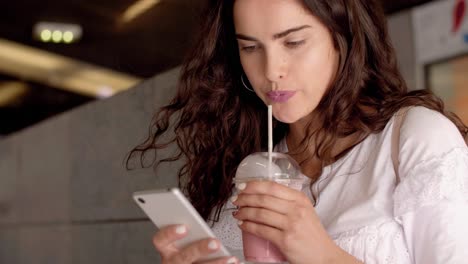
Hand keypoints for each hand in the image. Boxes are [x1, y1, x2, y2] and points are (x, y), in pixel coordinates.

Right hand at [152, 225, 237, 263]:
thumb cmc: (187, 250)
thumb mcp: (183, 241)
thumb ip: (188, 232)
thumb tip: (200, 222)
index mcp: (166, 249)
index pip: (160, 239)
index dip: (170, 233)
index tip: (184, 227)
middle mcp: (172, 262)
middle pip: (183, 256)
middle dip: (200, 249)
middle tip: (215, 242)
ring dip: (216, 263)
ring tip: (230, 258)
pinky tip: (234, 262)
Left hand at [231, 181, 360, 263]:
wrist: (324, 256)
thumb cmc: (312, 235)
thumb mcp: (305, 211)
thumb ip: (289, 201)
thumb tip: (262, 194)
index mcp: (300, 199)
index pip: (272, 186)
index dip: (253, 185)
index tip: (241, 187)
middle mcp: (296, 209)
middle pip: (263, 199)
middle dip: (245, 199)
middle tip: (236, 200)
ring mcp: (291, 224)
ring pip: (260, 214)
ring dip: (244, 212)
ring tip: (237, 213)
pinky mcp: (285, 240)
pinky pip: (261, 230)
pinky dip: (248, 226)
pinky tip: (242, 224)